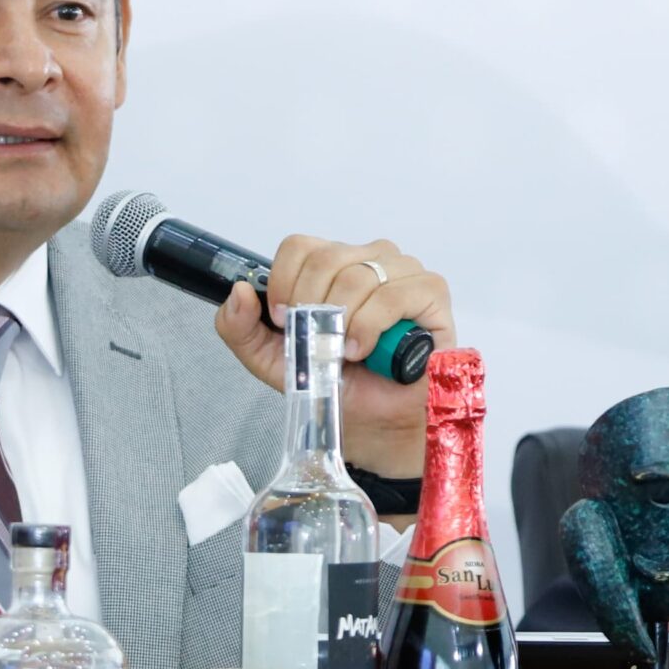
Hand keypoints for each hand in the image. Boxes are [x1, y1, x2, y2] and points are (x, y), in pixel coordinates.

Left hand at [215, 235, 456, 477]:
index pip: (300, 246)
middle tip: (318, 343)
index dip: (284, 282)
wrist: (376, 422)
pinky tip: (364, 350)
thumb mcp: (273, 359)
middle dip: (311, 307)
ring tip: (345, 353)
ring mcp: (402, 271)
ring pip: (358, 275)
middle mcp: (368, 258)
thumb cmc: (336, 384)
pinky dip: (371, 325)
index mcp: (331, 265)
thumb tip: (238, 291)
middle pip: (327, 257)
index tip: (283, 320)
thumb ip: (240, 328)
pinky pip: (393, 295)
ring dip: (343, 322)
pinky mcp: (431, 292)